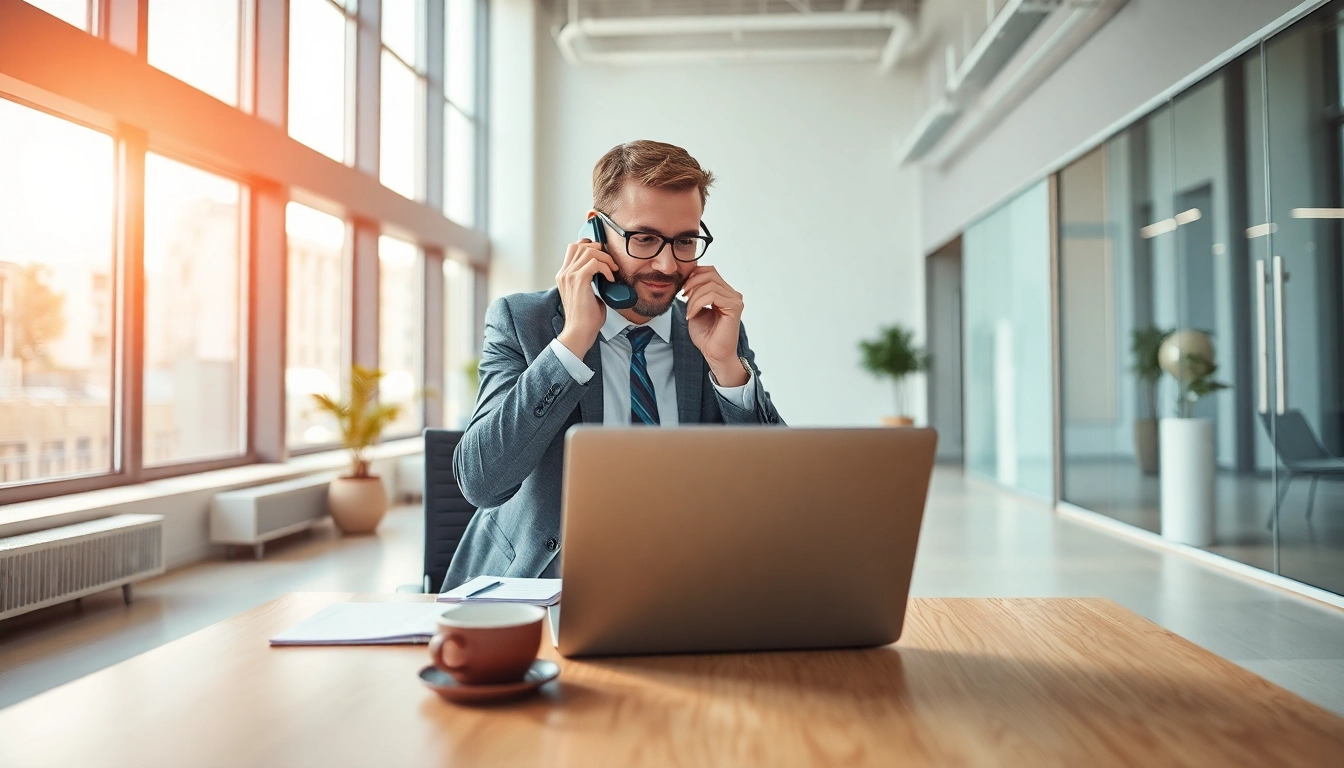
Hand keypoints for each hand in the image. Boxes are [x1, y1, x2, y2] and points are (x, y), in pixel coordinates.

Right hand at [555, 238, 617, 357]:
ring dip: (605, 258)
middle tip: (610, 263)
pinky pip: (595, 262)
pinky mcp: (579, 280)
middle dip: (599, 249)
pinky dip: (606, 268)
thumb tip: (604, 275)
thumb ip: (590, 281)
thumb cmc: (585, 319)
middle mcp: (564, 273)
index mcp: (564, 276)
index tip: (603, 257)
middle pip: (580, 245)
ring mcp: (570, 275)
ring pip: (588, 251)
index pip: (574, 248)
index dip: (590, 247)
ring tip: (612, 270)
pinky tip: (610, 279)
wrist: (580, 332)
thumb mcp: (587, 294)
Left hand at [682, 265, 747, 386]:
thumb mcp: (695, 309)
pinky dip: (697, 304)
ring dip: (693, 298)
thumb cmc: (705, 335)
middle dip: (692, 282)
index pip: (710, 271)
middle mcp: (733, 294)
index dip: (694, 275)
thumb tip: (687, 278)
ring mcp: (735, 300)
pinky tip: (692, 315)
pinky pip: (712, 296)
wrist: (713, 354)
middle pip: (710, 273)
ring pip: (709, 285)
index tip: (682, 290)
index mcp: (725, 293)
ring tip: (688, 311)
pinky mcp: (734, 307)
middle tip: (682, 296)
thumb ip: (695, 294)